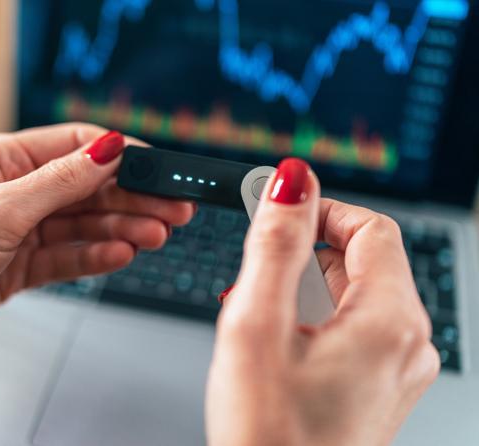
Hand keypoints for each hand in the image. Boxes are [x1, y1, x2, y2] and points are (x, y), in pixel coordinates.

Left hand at [0, 123, 193, 373]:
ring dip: (120, 229)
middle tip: (174, 209)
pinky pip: (66, 257)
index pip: (74, 147)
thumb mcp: (0, 209)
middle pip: (85, 189)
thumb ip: (61, 182)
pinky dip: (94, 256)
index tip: (159, 168)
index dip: (121, 156)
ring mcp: (15, 231)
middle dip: (131, 198)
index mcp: (0, 161)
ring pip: (81, 225)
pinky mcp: (16, 268)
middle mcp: (11, 193)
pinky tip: (121, 254)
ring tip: (156, 235)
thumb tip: (111, 149)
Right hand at [206, 159, 438, 445]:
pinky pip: (351, 331)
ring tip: (259, 314)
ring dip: (303, 290)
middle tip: (256, 261)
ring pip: (352, 297)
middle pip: (361, 263)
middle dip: (304, 254)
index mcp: (390, 322)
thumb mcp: (257, 325)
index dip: (322, 209)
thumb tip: (292, 183)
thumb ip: (275, 245)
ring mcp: (394, 370)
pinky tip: (276, 341)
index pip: (371, 229)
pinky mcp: (375, 389)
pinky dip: (313, 320)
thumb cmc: (268, 436)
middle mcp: (406, 344)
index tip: (279, 203)